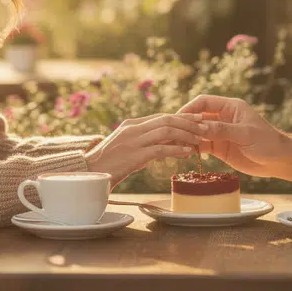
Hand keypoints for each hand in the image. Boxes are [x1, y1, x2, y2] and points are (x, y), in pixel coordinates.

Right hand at [84, 112, 206, 185]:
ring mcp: (133, 141)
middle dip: (188, 121)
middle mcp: (132, 128)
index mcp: (131, 124)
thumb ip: (142, 144)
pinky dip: (176, 149)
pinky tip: (187, 152)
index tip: (197, 118)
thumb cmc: (107, 165)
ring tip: (200, 139)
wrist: (87, 174)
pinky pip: (160, 149)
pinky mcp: (134, 155)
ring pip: (166, 131)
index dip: (181, 116)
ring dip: (186, 134)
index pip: (160, 116)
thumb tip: (163, 147)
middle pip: (166, 119)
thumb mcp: (125, 149)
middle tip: (204, 125)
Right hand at [179, 94, 291, 177]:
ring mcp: (220, 133)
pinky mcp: (220, 148)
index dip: (189, 109)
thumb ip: (222, 130)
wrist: (279, 160)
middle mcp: (223, 118)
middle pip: (197, 117)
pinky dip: (193, 148)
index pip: (204, 102)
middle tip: (171, 133)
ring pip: (197, 132)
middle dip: (185, 124)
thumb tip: (199, 127)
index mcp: (230, 107)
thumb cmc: (267, 142)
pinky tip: (184, 153)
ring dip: (187, 137)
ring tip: (174, 144)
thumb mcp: (245, 134)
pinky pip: (202, 145)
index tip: (177, 118)